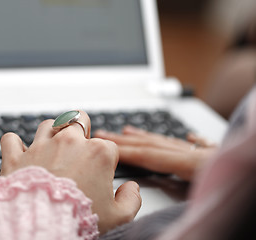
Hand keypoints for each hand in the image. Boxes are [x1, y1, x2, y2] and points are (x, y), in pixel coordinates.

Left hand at [0, 111, 141, 233]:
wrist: (42, 229)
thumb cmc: (80, 221)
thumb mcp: (119, 217)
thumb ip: (131, 199)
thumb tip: (132, 189)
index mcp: (97, 153)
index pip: (108, 146)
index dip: (107, 160)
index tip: (102, 174)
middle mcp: (69, 143)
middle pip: (79, 119)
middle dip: (82, 130)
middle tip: (80, 146)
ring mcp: (41, 147)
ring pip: (49, 124)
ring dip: (52, 132)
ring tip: (53, 146)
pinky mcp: (17, 157)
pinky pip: (11, 139)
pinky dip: (15, 144)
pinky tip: (20, 152)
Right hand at [95, 125, 216, 180]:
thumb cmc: (234, 176)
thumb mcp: (210, 175)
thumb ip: (191, 163)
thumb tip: (172, 155)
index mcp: (192, 162)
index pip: (149, 154)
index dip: (125, 150)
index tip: (104, 148)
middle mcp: (193, 153)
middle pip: (152, 144)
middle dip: (124, 139)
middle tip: (104, 133)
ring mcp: (202, 153)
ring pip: (166, 142)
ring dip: (143, 136)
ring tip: (127, 131)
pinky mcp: (212, 156)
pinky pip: (188, 145)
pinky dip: (180, 139)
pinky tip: (183, 136)